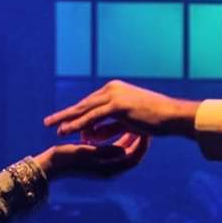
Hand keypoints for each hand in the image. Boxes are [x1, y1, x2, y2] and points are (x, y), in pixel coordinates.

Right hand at [34, 131, 149, 177]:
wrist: (49, 165)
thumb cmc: (66, 158)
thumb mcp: (88, 154)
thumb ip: (107, 151)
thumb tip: (125, 150)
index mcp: (110, 170)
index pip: (135, 157)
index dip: (142, 143)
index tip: (146, 129)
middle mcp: (110, 169)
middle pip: (132, 153)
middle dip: (138, 138)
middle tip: (145, 122)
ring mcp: (104, 164)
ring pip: (122, 148)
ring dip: (127, 135)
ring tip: (134, 120)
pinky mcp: (97, 159)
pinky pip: (113, 147)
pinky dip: (116, 137)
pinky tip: (116, 124)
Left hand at [44, 80, 199, 137]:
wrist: (173, 116)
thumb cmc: (157, 120)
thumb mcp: (128, 122)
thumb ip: (109, 126)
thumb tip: (90, 134)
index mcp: (116, 89)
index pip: (92, 103)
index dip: (77, 114)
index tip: (63, 122)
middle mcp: (113, 89)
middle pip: (84, 104)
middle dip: (65, 114)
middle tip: (48, 122)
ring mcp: (114, 95)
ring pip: (84, 110)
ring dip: (66, 119)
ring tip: (51, 127)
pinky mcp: (117, 105)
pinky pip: (92, 118)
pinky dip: (77, 124)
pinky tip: (64, 131)